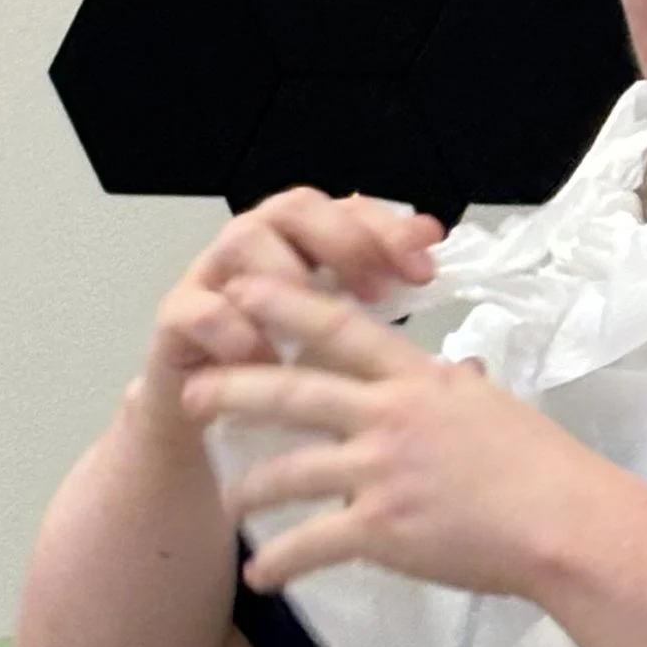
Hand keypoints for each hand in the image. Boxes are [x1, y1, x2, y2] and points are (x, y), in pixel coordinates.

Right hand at [135, 189, 442, 442]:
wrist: (211, 439)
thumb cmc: (287, 393)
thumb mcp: (350, 371)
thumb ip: (399, 355)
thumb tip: (470, 365)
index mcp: (305, 252)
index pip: (348, 212)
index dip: (388, 229)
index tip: (425, 263)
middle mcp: (258, 251)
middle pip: (294, 207)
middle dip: (342, 239)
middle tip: (376, 289)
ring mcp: (212, 280)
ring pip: (243, 239)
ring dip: (287, 275)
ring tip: (318, 325)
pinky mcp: (176, 323)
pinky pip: (200, 308)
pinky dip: (236, 332)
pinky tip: (268, 362)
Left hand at [179, 277, 635, 600]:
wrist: (566, 525)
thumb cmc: (548, 471)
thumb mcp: (498, 410)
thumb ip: (460, 392)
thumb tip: (460, 376)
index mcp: (420, 379)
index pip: (340, 327)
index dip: (284, 304)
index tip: (241, 289)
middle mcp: (391, 415)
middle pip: (293, 390)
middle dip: (233, 387)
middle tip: (192, 390)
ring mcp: (382, 470)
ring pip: (289, 470)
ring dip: (248, 487)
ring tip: (222, 500)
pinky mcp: (382, 528)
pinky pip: (311, 544)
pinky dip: (280, 563)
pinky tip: (260, 576)